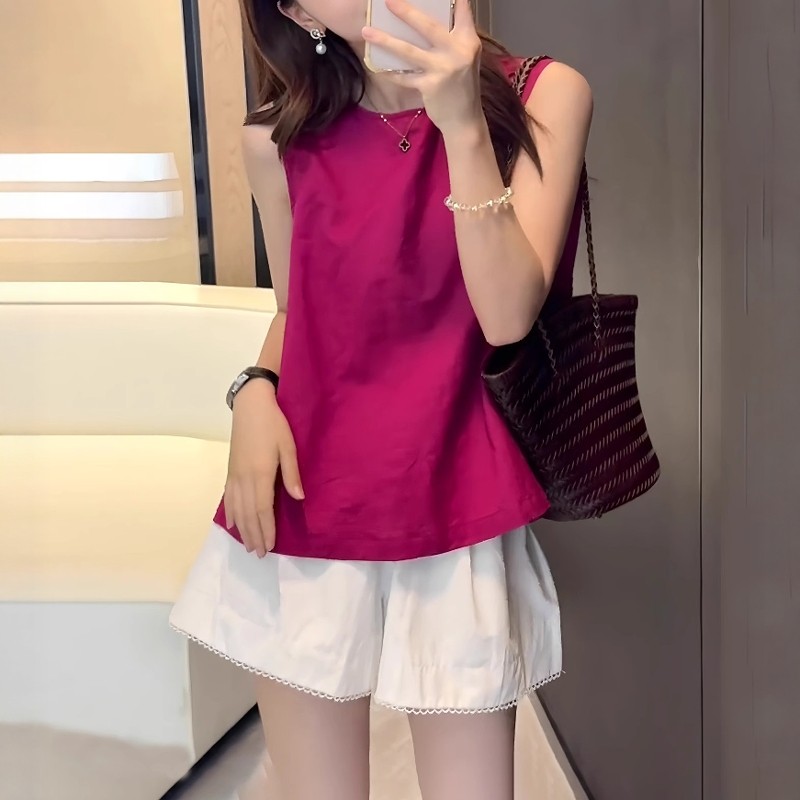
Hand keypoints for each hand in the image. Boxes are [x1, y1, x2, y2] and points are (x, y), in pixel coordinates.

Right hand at [223, 382, 303, 557]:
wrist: (250, 406)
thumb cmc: (274, 424)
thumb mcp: (288, 446)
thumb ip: (291, 474)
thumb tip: (299, 498)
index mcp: (260, 473)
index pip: (262, 509)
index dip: (266, 529)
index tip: (270, 546)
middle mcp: (244, 478)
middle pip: (247, 514)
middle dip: (254, 535)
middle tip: (259, 554)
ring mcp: (234, 475)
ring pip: (236, 509)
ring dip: (242, 529)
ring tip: (248, 546)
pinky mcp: (230, 470)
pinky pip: (228, 497)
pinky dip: (230, 513)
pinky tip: (232, 524)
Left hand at [362, 0, 482, 134]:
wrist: (464, 119)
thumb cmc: (462, 85)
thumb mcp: (466, 57)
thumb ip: (452, 38)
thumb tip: (425, 19)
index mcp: (468, 39)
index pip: (461, 9)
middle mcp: (458, 51)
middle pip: (428, 25)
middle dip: (406, 11)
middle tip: (388, 0)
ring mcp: (443, 69)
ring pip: (409, 50)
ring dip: (385, 40)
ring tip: (366, 32)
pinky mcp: (430, 86)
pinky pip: (404, 76)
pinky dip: (390, 71)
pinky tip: (377, 65)